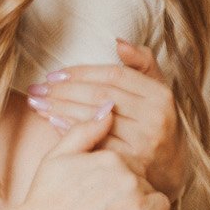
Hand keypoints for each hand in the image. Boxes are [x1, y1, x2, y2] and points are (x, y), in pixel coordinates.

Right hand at [16, 108, 173, 209]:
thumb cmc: (44, 199)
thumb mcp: (58, 156)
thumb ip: (85, 131)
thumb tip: (110, 107)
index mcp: (112, 158)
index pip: (133, 164)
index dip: (121, 179)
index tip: (106, 194)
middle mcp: (128, 179)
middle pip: (146, 182)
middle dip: (134, 194)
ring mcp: (137, 206)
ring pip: (159, 201)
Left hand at [25, 38, 186, 195]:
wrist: (171, 167)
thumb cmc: (156, 122)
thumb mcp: (156, 89)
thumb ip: (142, 63)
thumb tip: (118, 42)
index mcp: (160, 95)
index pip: (114, 75)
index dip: (82, 72)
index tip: (55, 73)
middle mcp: (155, 118)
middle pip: (100, 96)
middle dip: (64, 90)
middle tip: (38, 88)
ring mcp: (143, 144)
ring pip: (94, 119)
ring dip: (60, 109)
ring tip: (38, 103)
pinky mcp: (130, 165)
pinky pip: (93, 143)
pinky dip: (70, 132)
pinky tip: (52, 122)